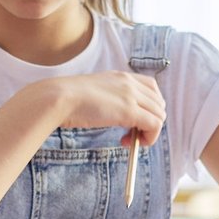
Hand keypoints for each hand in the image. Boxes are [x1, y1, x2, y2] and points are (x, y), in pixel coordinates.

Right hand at [51, 71, 165, 147]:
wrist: (59, 98)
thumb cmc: (67, 99)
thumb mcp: (93, 92)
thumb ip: (108, 97)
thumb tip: (114, 113)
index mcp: (120, 76)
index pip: (151, 87)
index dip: (149, 106)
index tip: (136, 119)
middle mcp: (129, 82)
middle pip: (159, 103)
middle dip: (150, 120)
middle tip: (131, 133)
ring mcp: (131, 95)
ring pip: (159, 115)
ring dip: (149, 131)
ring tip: (127, 140)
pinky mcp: (130, 111)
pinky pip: (154, 125)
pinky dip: (148, 138)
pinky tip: (126, 143)